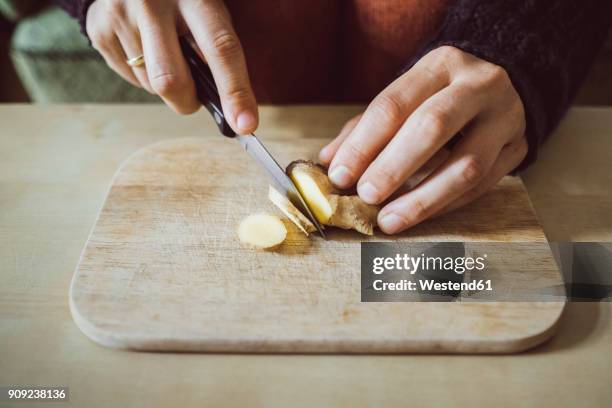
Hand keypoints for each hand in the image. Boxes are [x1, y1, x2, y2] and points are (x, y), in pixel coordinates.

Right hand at [86, 0, 257, 133]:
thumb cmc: (183, 0)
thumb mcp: (207, 11)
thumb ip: (217, 51)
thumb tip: (229, 109)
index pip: (220, 49)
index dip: (235, 91)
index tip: (245, 125)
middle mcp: (153, 2)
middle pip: (171, 80)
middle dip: (188, 102)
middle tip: (195, 98)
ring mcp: (120, 14)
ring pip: (151, 85)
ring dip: (166, 87)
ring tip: (166, 54)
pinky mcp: (98, 28)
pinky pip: (130, 78)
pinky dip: (145, 76)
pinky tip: (145, 48)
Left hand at [319, 46, 527, 233]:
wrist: (503, 83)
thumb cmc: (440, 93)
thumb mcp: (405, 95)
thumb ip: (365, 127)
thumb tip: (329, 162)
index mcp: (440, 64)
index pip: (394, 104)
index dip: (363, 143)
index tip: (340, 174)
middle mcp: (478, 85)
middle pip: (433, 126)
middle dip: (394, 166)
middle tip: (366, 195)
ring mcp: (505, 117)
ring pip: (467, 164)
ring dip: (423, 199)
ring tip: (389, 220)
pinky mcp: (518, 148)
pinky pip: (483, 186)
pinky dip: (445, 205)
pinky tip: (419, 216)